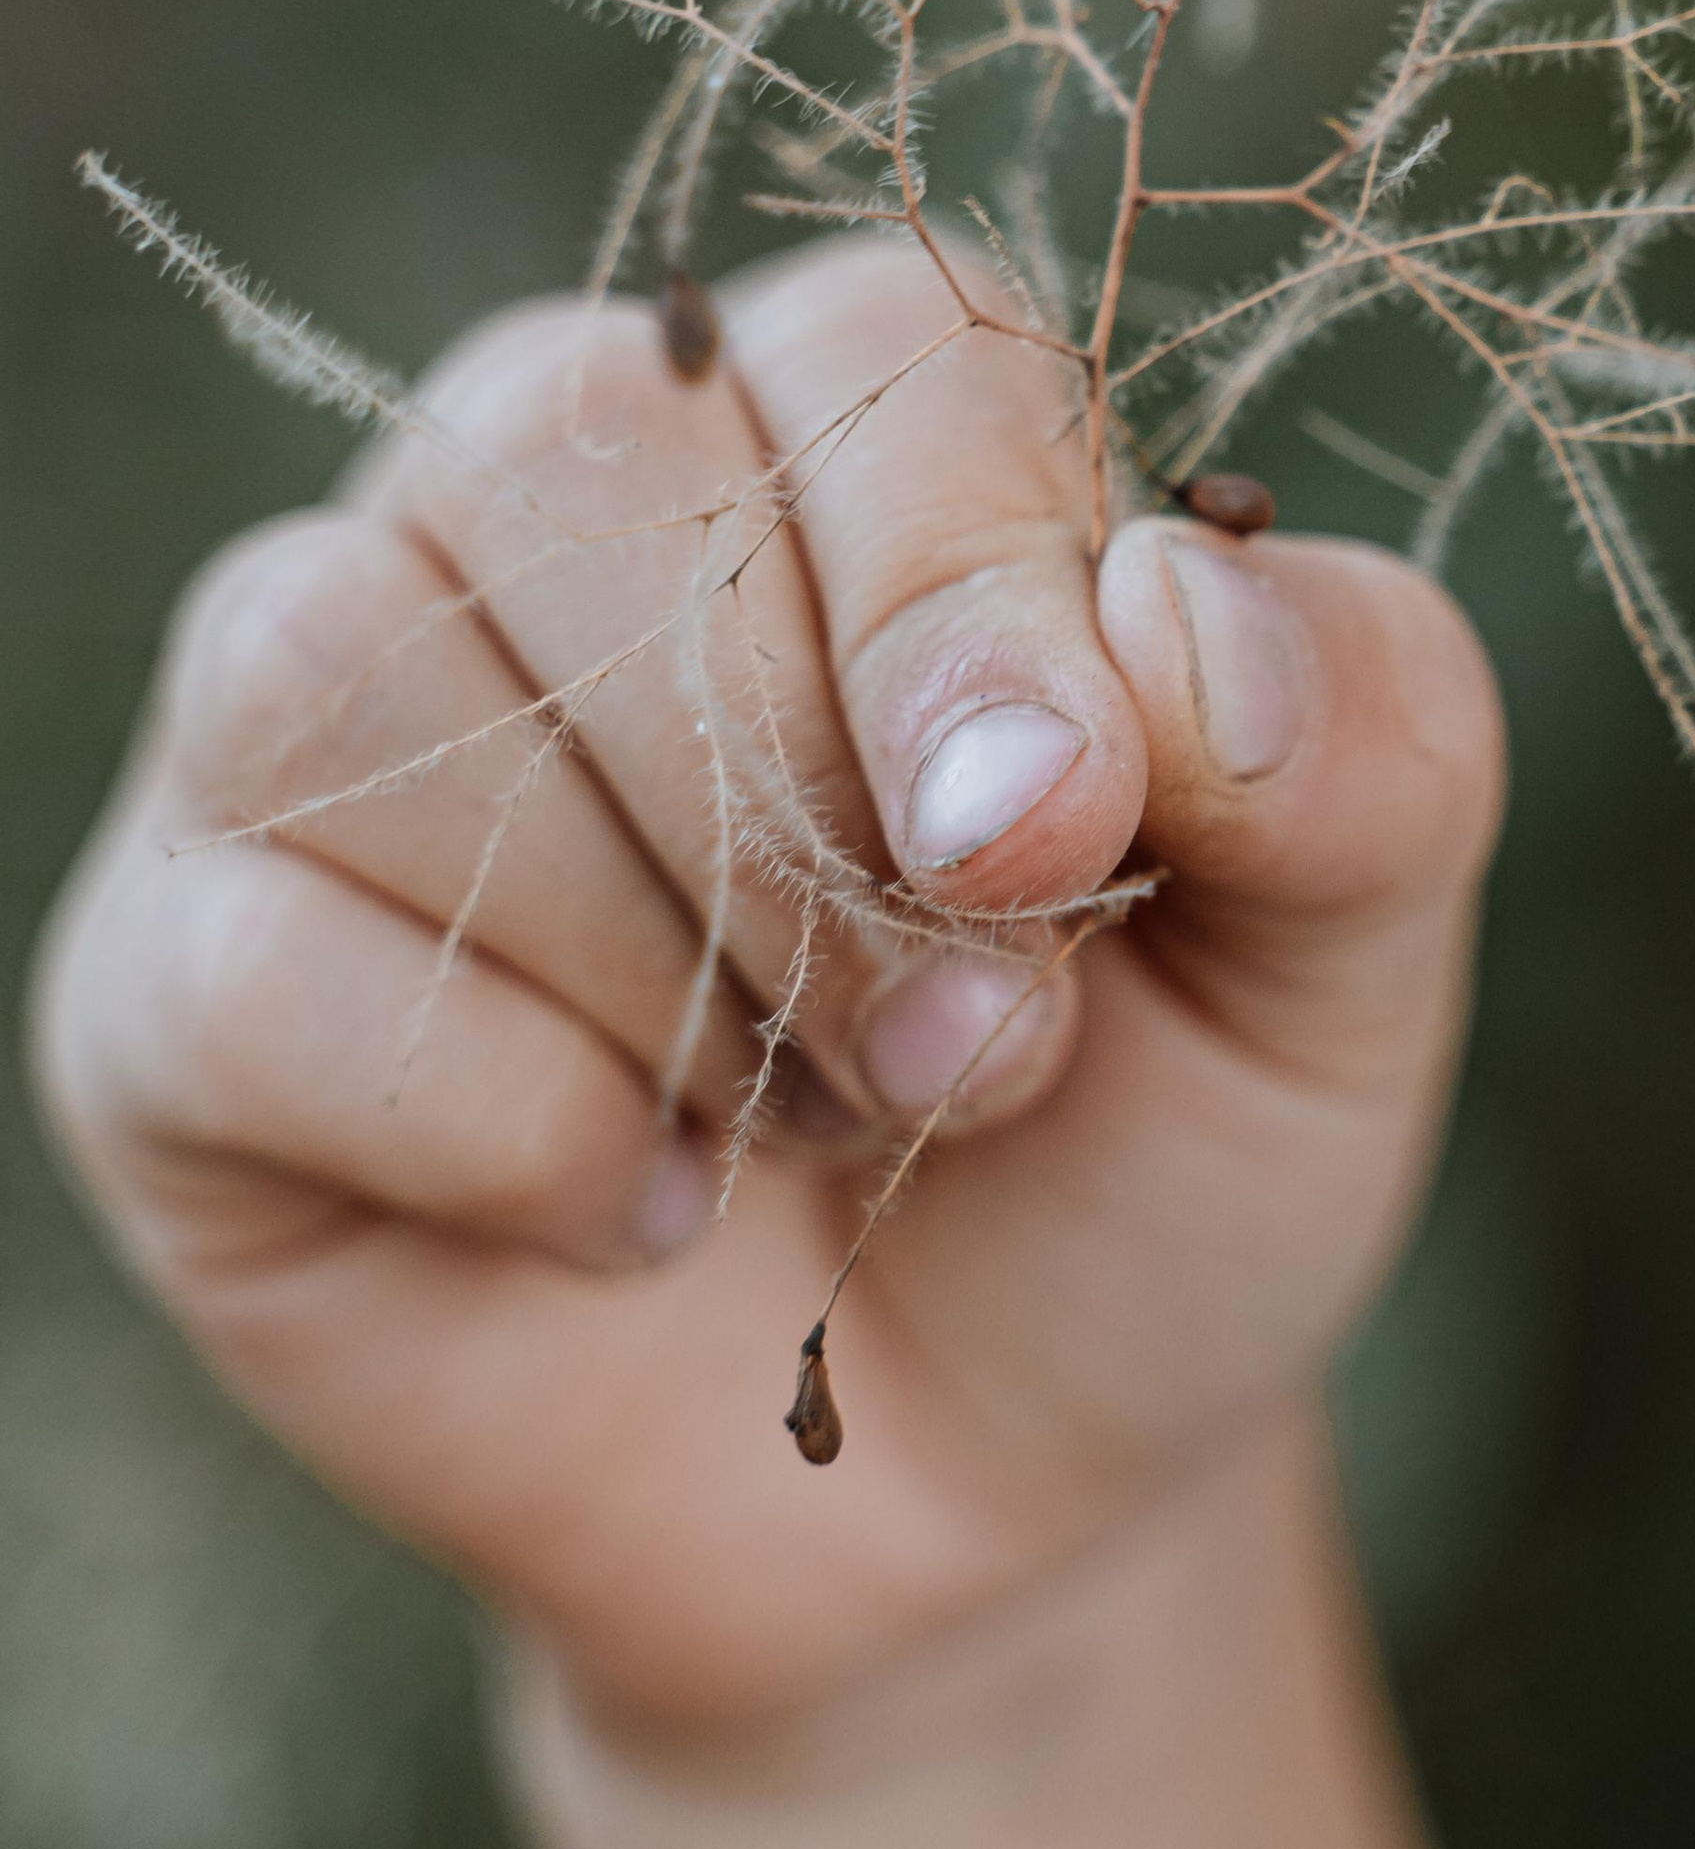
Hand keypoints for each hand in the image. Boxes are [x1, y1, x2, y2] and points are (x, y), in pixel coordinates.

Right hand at [31, 238, 1503, 1743]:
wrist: (984, 1504)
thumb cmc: (1150, 1159)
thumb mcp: (1345, 968)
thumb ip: (1363, 738)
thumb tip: (1170, 599)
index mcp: (853, 430)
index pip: (868, 344)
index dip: (963, 583)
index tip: (1055, 849)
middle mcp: (557, 501)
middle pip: (573, 457)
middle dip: (806, 812)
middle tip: (969, 1060)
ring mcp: (329, 724)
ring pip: (354, 670)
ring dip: (648, 953)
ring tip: (810, 1122)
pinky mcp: (178, 973)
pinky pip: (253, 957)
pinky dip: (492, 1117)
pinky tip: (631, 1209)